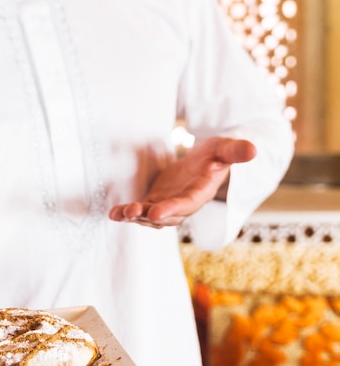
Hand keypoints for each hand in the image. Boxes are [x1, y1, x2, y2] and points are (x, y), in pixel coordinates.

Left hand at [109, 137, 255, 227]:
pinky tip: (113, 213)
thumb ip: (235, 150)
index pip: (187, 204)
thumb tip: (253, 150)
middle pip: (166, 215)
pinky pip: (140, 211)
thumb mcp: (224, 148)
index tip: (156, 212)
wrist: (203, 163)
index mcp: (200, 193)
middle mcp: (183, 204)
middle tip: (131, 212)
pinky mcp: (154, 202)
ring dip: (135, 216)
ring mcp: (167, 205)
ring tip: (120, 213)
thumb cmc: (215, 155)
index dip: (172, 209)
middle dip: (148, 216)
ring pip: (150, 217)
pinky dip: (126, 213)